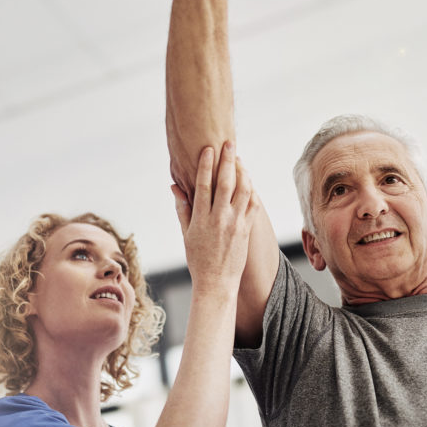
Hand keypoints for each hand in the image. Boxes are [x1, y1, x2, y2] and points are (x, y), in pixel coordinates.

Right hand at [173, 143, 256, 292]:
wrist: (216, 283)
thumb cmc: (198, 259)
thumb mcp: (186, 233)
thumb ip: (182, 208)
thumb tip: (174, 187)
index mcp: (201, 219)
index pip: (204, 185)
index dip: (206, 165)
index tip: (209, 149)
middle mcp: (219, 219)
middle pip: (226, 183)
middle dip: (228, 161)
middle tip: (229, 144)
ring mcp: (235, 224)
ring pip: (243, 191)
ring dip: (243, 172)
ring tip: (240, 160)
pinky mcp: (247, 230)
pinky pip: (252, 205)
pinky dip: (251, 190)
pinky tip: (249, 181)